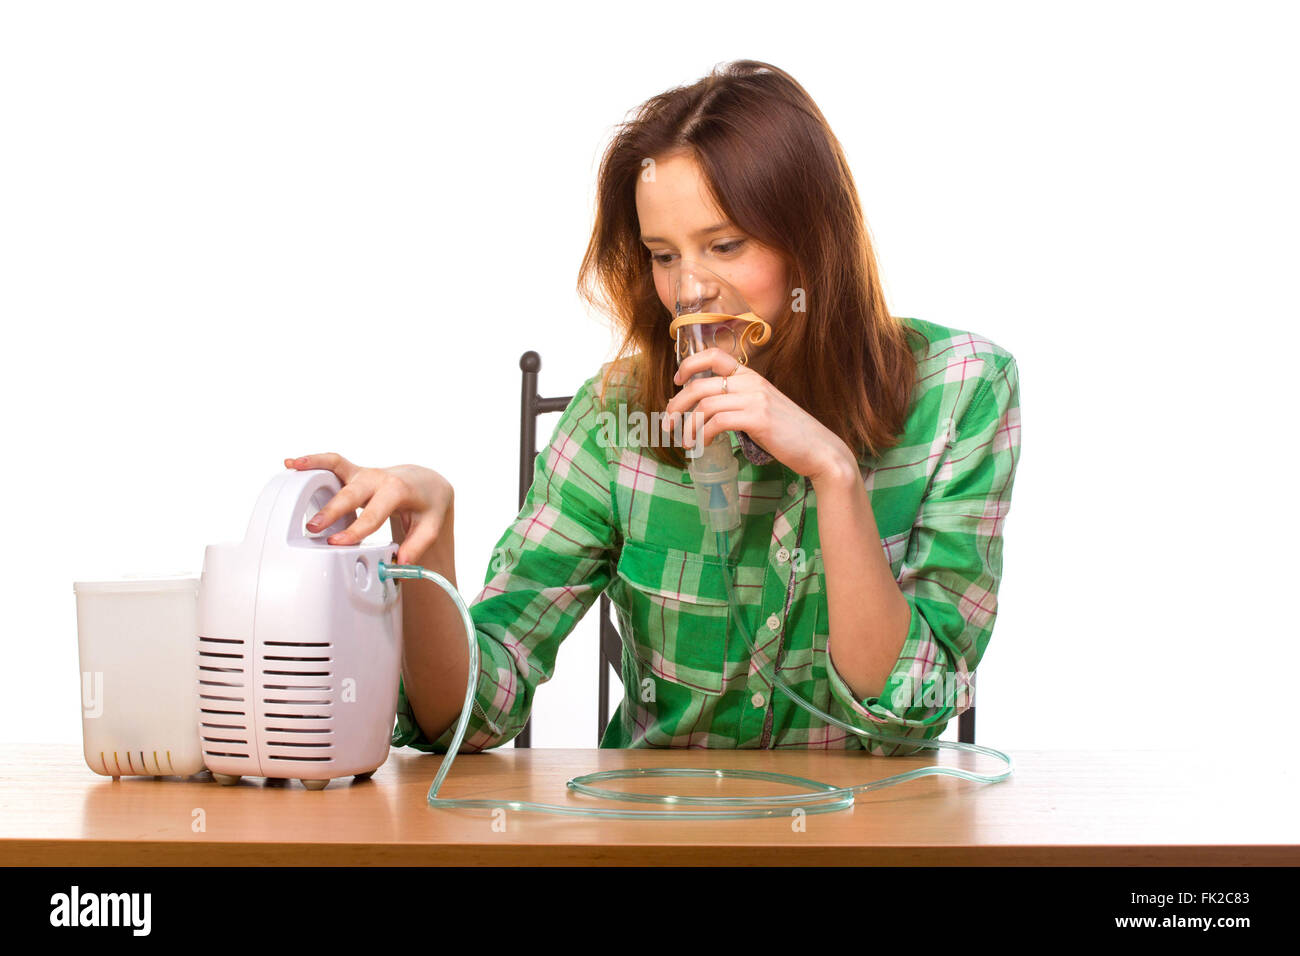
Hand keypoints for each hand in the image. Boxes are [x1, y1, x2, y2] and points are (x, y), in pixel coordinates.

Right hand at [282, 453, 453, 564]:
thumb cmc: (426, 504)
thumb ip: (416, 546)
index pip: (374, 514)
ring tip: (293, 471)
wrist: (425, 482)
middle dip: (332, 510)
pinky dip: (313, 460)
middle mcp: (378, 478)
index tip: (338, 543)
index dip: (356, 530)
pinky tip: (292, 462)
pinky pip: (332, 462)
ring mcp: (364, 473)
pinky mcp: (353, 472)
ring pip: (338, 467)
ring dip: (315, 469)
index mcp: (398, 491)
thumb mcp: (430, 525)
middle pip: (352, 493)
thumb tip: (400, 564)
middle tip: (313, 527)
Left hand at [663, 348, 855, 483]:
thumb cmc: (789, 434)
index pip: (714, 355)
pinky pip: (717, 422)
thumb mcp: (762, 409)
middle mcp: (751, 382)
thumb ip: (738, 403)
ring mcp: (755, 399)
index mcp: (752, 376)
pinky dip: (703, 435)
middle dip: (677, 404)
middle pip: (700, 384)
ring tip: (686, 442)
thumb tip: (704, 410)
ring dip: (688, 426)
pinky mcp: (757, 419)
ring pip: (705, 404)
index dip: (689, 365)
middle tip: (668, 423)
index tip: (676, 382)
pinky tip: (703, 445)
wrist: (819, 449)